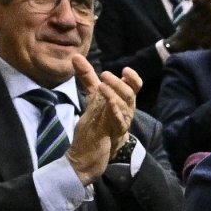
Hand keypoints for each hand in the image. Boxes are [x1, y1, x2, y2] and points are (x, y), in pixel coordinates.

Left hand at [63, 56, 140, 184]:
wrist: (91, 154)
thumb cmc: (96, 124)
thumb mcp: (92, 98)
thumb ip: (87, 77)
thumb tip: (76, 56)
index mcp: (122, 102)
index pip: (134, 87)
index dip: (133, 78)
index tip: (125, 70)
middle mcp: (125, 111)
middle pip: (131, 94)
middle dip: (120, 83)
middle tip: (105, 75)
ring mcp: (121, 122)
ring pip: (126, 106)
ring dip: (114, 94)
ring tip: (101, 85)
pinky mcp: (113, 134)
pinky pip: (118, 120)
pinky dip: (114, 109)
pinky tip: (107, 101)